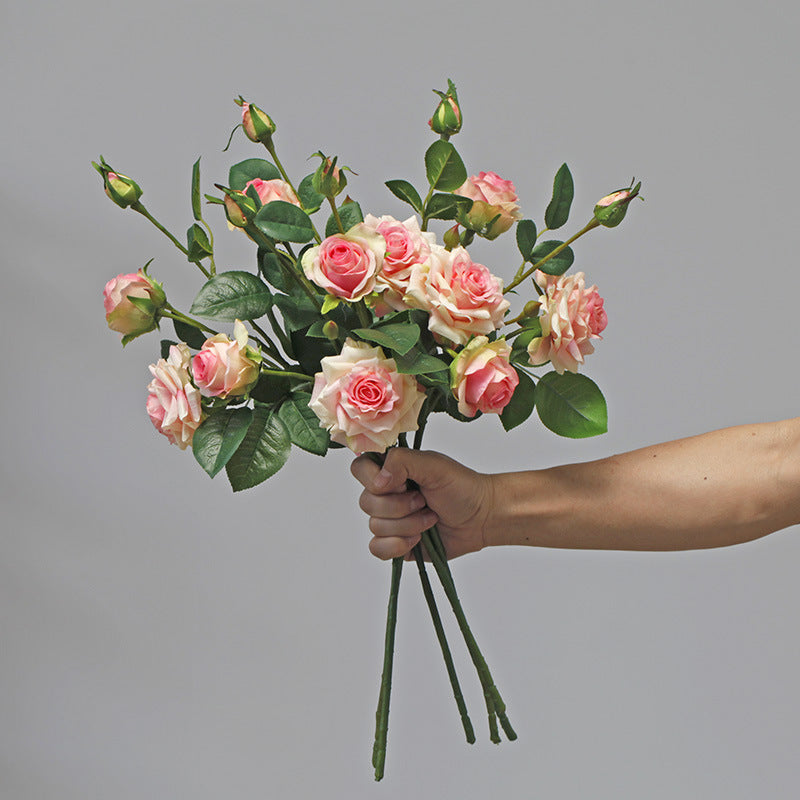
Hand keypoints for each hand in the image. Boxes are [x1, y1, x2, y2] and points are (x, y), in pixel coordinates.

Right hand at [350, 448, 492, 559]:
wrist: (481, 518)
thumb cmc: (462, 487)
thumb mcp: (434, 465)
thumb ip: (402, 462)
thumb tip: (378, 482)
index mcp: (392, 470)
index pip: (360, 469)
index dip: (374, 479)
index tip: (401, 483)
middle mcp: (386, 493)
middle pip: (366, 503)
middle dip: (400, 507)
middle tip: (424, 501)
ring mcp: (389, 519)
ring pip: (374, 527)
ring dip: (407, 525)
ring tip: (430, 518)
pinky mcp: (395, 543)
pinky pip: (377, 548)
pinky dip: (398, 545)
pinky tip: (418, 540)